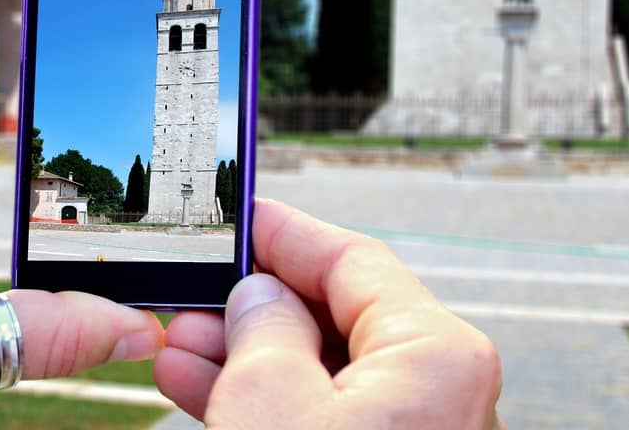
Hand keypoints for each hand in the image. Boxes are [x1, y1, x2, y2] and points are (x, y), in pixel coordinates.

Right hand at [155, 198, 503, 428]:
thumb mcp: (270, 403)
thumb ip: (262, 328)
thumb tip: (260, 296)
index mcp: (438, 353)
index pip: (352, 258)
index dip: (284, 235)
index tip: (239, 219)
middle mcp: (446, 393)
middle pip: (337, 318)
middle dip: (254, 308)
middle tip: (194, 301)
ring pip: (328, 376)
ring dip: (250, 360)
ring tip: (182, 352)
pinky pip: (330, 420)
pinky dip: (274, 406)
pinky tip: (206, 392)